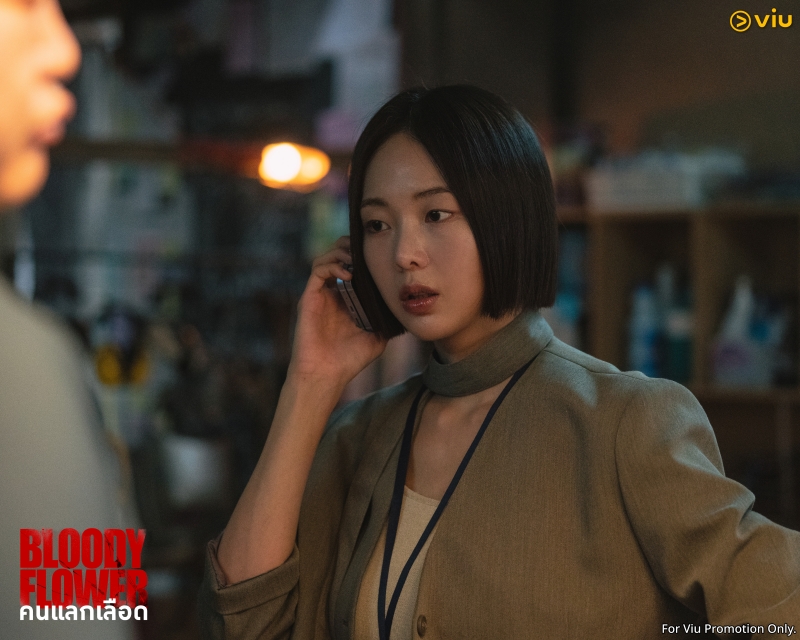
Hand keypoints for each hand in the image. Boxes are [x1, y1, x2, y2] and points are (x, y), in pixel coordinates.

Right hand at [288, 236, 386, 386]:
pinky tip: (348, 274)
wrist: (326, 375)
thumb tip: (406, 308)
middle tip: (368, 252)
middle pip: (337, 255)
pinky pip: (318, 270)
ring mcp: (319, 294)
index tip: (380, 255)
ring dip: (342, 252)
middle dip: (352, 248)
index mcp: (345, 299)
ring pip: (325, 257)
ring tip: (358, 260)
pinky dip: (333, 265)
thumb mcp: (377, 337)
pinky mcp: (309, 298)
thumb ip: (386, 320)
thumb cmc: (349, 360)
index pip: (352, 267)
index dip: (364, 256)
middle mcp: (331, 293)